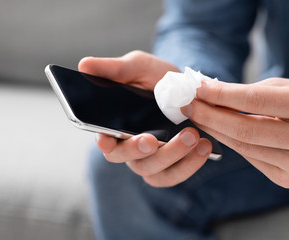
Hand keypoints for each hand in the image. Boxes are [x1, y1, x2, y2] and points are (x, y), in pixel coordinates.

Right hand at [79, 51, 211, 186]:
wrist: (189, 90)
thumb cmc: (156, 79)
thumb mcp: (138, 67)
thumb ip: (113, 68)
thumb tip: (84, 64)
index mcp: (115, 125)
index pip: (104, 140)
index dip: (104, 143)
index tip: (106, 140)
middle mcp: (130, 146)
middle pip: (127, 159)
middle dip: (139, 150)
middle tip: (154, 139)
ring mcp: (151, 159)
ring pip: (153, 170)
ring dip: (172, 156)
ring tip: (193, 136)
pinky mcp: (172, 166)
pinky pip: (176, 175)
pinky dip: (190, 164)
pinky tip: (204, 147)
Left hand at [181, 78, 288, 187]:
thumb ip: (252, 91)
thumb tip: (209, 93)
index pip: (256, 101)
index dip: (222, 95)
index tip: (197, 88)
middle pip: (245, 130)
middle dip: (210, 116)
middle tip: (188, 105)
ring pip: (245, 147)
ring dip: (216, 131)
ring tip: (198, 116)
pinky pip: (252, 159)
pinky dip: (233, 144)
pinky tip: (219, 132)